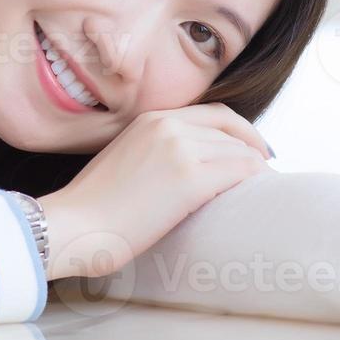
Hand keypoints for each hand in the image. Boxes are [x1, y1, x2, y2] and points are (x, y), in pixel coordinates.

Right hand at [38, 103, 271, 281]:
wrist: (73, 225)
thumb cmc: (91, 208)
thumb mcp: (123, 161)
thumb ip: (154, 153)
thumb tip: (181, 171)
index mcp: (151, 120)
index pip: (214, 113)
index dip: (241, 130)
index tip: (254, 148)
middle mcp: (168, 126)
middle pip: (230, 130)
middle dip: (253, 149)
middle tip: (265, 170)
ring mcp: (181, 149)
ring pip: (239, 151)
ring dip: (256, 168)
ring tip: (264, 188)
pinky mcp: (190, 179)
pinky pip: (239, 172)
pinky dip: (255, 180)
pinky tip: (259, 194)